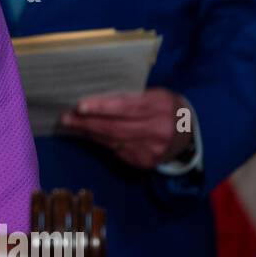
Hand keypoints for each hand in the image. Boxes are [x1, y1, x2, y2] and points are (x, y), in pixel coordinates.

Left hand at [60, 88, 194, 168]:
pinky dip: (101, 142)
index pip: (124, 107)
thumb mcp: (155, 95)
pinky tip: (89, 135)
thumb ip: (131, 97)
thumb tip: (96, 100)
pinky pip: (117, 150)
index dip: (101, 108)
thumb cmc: (166, 107)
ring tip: (71, 125)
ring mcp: (151, 148)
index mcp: (159, 106)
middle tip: (66, 117)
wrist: (189, 133)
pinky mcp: (145, 161)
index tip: (80, 107)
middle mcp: (156, 129)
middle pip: (114, 127)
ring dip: (89, 133)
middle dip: (87, 123)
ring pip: (112, 140)